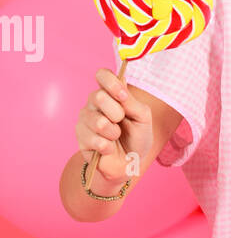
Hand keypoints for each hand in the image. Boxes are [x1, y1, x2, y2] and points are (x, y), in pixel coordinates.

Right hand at [76, 68, 153, 183]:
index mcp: (110, 93)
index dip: (111, 82)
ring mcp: (85, 119)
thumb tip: (121, 86)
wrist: (131, 163)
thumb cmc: (137, 137)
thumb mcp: (143, 118)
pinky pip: (95, 140)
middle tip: (121, 122)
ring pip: (98, 121)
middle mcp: (95, 103)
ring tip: (115, 137)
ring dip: (113, 133)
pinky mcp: (80, 137)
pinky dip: (108, 147)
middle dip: (116, 113)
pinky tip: (108, 149)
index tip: (123, 96)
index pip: (102, 75)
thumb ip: (132, 102)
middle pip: (97, 96)